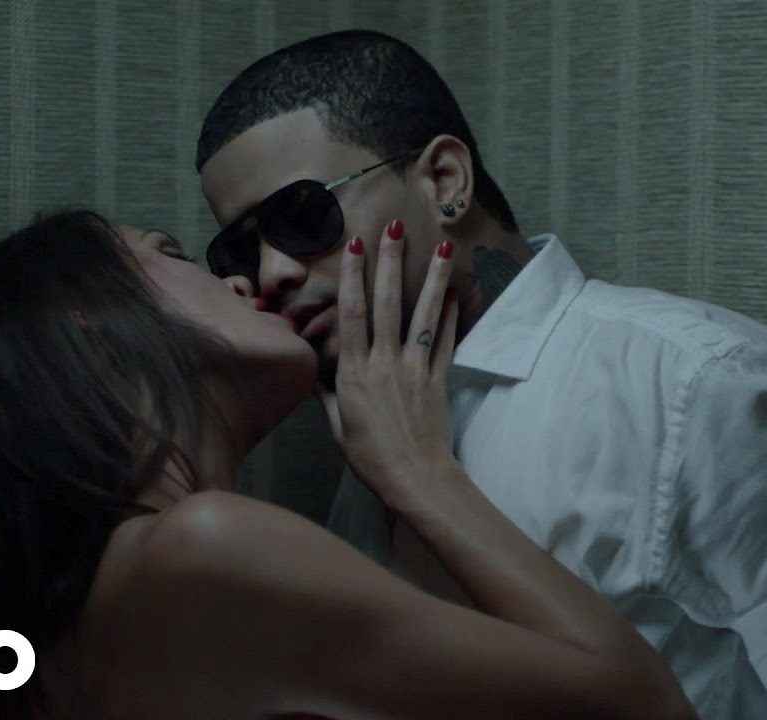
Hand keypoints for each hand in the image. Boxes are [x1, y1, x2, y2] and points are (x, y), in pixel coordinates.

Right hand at [318, 220, 460, 504]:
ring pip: (423, 314)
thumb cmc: (369, 457)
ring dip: (431, 278)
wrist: (413, 478)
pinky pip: (444, 341)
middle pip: (387, 303)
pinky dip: (449, 316)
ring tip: (441, 247)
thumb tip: (313, 369)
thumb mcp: (337, 426)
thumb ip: (327, 393)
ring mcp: (415, 368)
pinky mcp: (438, 379)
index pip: (351, 314)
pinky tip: (453, 292)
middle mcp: (384, 363)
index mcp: (354, 372)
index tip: (355, 244)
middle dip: (390, 262)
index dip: (352, 276)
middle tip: (393, 226)